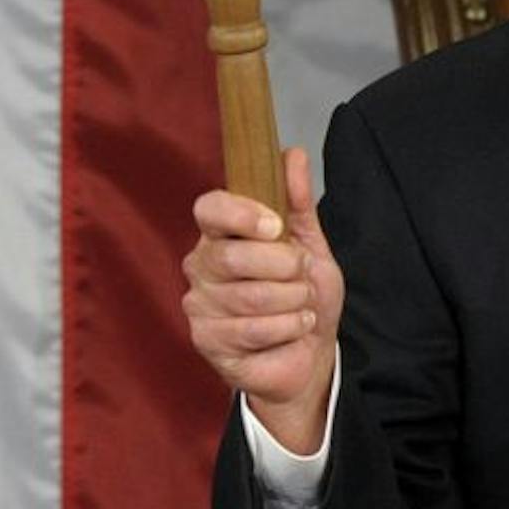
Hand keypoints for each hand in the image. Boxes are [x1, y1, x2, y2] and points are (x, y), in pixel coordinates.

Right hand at [183, 147, 343, 453]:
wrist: (310, 354)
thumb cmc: (303, 296)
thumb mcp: (309, 245)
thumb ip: (298, 202)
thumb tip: (293, 153)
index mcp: (221, 235)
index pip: (209, 208)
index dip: (242, 213)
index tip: (275, 227)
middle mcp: (201, 266)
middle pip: (234, 256)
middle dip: (286, 268)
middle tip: (302, 276)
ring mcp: (199, 304)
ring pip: (251, 296)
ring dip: (293, 302)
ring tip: (300, 306)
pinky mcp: (206, 340)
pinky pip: (254, 329)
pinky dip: (289, 328)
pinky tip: (293, 330)